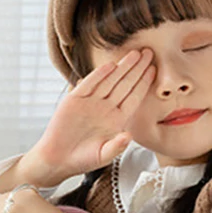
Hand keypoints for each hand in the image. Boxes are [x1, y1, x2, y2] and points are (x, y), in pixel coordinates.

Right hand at [31, 48, 155, 177]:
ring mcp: (90, 102)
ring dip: (122, 67)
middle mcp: (106, 108)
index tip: (154, 70)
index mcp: (117, 120)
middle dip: (137, 69)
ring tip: (135, 53)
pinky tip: (110, 66)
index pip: (133, 97)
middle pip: (125, 84)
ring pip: (109, 81)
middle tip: (149, 53)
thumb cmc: (83, 159)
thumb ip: (116, 147)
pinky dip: (98, 75)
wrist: (58, 159)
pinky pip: (89, 84)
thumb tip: (128, 136)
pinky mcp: (74, 100)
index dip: (143, 84)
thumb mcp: (103, 156)